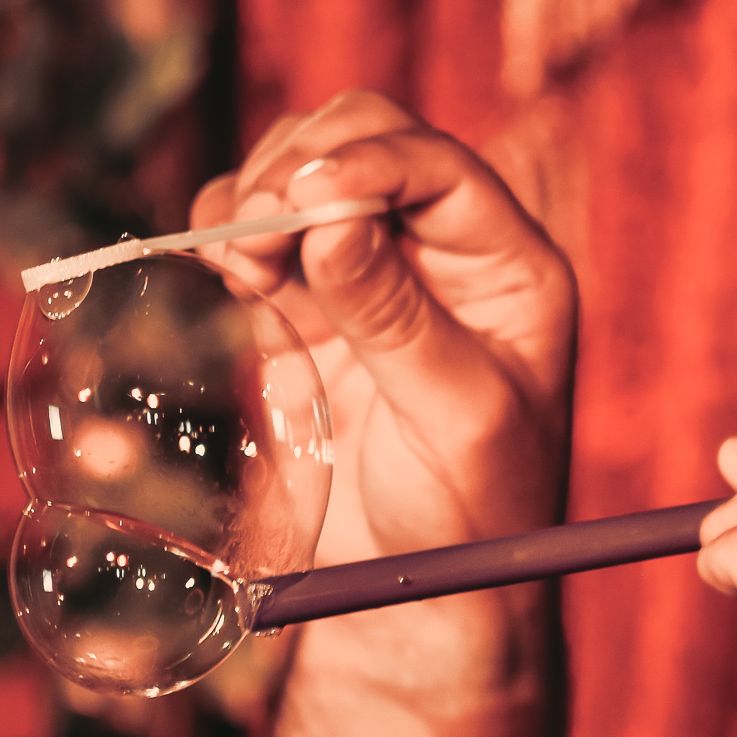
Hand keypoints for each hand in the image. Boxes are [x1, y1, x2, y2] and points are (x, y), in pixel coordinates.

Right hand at [195, 91, 575, 575]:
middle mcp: (443, 253)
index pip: (438, 166)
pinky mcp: (305, 306)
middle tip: (259, 233)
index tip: (305, 198)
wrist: (413, 596)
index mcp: (509, 267)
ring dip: (259, 192)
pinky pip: (258, 228)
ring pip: (304, 171)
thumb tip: (331, 216)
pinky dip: (229, 228)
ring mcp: (370, 273)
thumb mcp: (453, 416)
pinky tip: (226, 271)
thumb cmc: (469, 515)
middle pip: (367, 140)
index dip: (368, 161)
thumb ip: (394, 314)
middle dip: (303, 167)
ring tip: (242, 261)